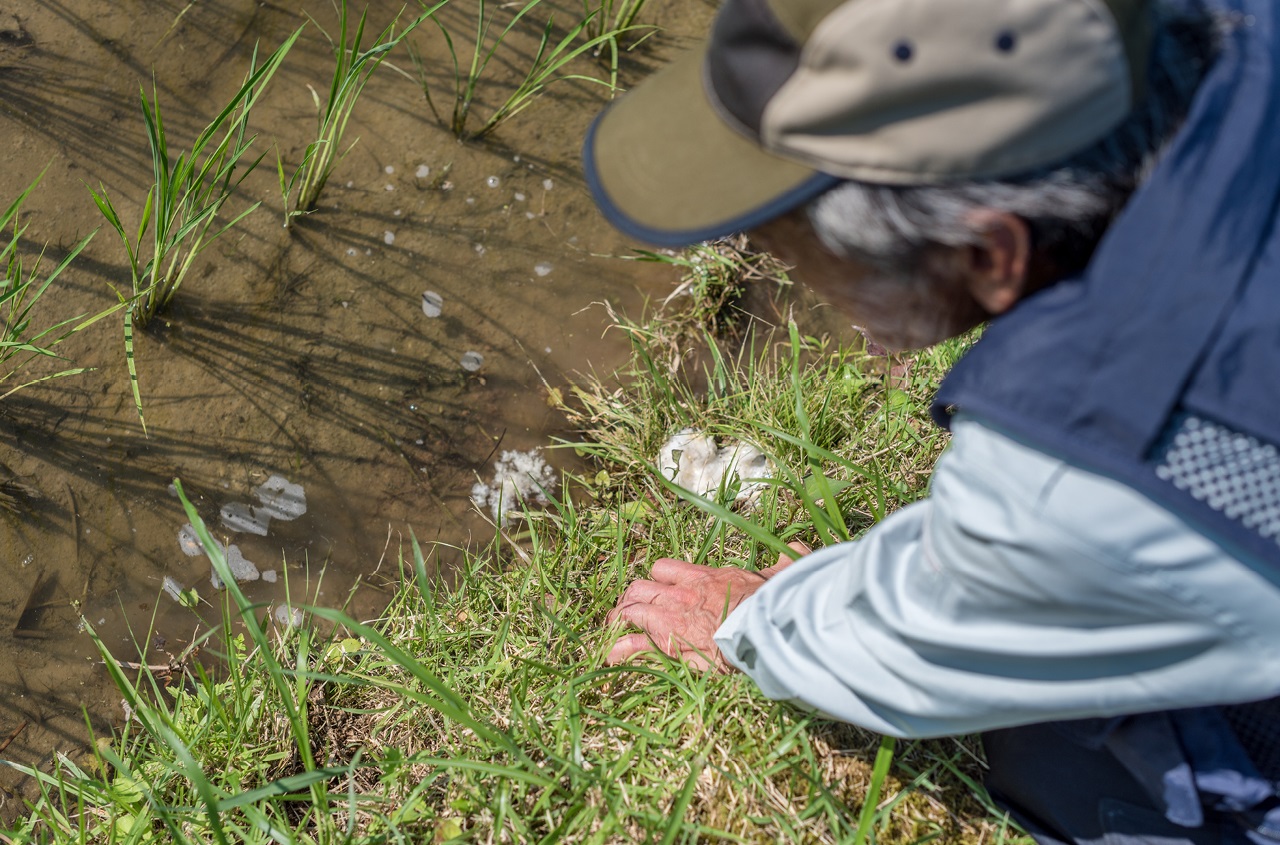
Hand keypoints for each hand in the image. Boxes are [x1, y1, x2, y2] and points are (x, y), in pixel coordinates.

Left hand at [605, 542, 810, 671]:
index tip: (656, 587)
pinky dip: (619, 650)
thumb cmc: (771, 604)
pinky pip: (633, 644)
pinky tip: (610, 657)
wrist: (763, 627)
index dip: (657, 578)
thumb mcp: (781, 577)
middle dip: (632, 597)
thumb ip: (785, 564)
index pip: (664, 568)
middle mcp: (680, 592)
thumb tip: (800, 549)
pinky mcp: (666, 642)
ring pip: (631, 610)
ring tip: (612, 631)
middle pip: (641, 587)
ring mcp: (670, 617)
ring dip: (620, 619)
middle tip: (628, 610)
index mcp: (703, 576)